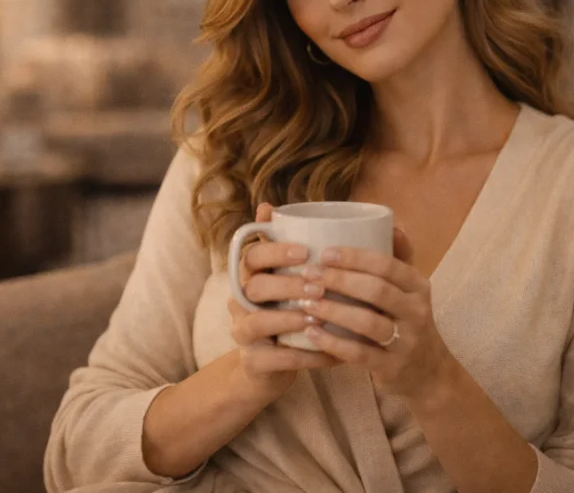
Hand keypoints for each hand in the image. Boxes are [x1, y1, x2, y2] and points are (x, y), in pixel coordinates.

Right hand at [227, 202, 342, 401]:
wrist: (268, 366)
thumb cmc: (285, 312)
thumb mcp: (286, 279)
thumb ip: (285, 246)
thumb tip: (269, 206)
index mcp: (249, 277)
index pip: (251, 255)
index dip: (275, 251)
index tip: (305, 251)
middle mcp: (240, 302)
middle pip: (253, 287)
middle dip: (287, 285)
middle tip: (318, 287)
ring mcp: (243, 332)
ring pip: (258, 322)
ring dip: (290, 319)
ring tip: (319, 319)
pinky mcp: (253, 362)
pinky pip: (277, 359)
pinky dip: (306, 356)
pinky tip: (333, 354)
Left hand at [295, 228, 456, 399]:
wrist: (428, 373)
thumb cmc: (408, 320)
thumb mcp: (410, 289)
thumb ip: (399, 258)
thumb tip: (392, 222)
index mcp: (418, 286)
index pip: (387, 265)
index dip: (355, 257)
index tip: (324, 252)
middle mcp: (416, 311)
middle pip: (376, 291)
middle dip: (339, 281)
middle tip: (308, 275)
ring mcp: (406, 341)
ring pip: (368, 323)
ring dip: (333, 311)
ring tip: (305, 301)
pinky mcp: (392, 368)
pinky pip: (360, 354)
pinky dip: (333, 343)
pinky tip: (311, 332)